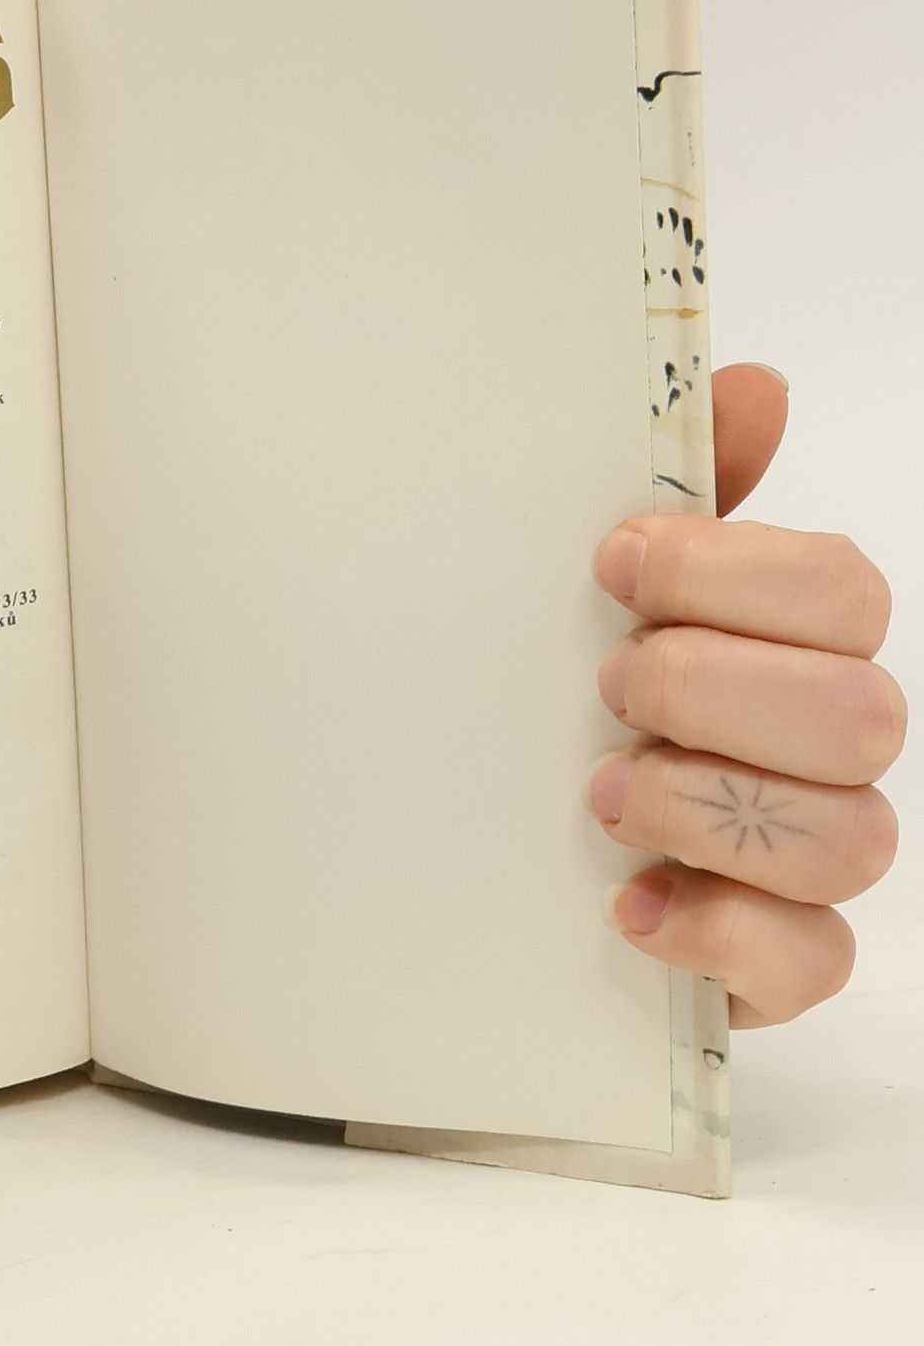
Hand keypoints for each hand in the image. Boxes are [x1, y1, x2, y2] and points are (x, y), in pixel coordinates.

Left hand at [587, 364, 903, 1025]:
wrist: (483, 831)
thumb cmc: (556, 692)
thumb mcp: (591, 589)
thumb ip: (678, 494)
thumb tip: (754, 386)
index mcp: (789, 641)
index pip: (842, 591)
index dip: (734, 572)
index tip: (610, 567)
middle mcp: (821, 748)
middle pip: (861, 712)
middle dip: (715, 688)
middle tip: (606, 688)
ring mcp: (805, 858)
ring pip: (852, 838)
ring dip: (708, 806)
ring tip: (603, 791)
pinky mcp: (772, 957)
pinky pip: (812, 959)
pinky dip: (720, 931)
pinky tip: (630, 901)